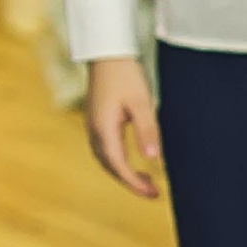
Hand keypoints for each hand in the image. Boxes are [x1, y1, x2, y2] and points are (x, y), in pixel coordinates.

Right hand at [84, 57, 161, 198]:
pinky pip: (104, 149)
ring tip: (146, 180)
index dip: (135, 183)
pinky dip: (117, 160)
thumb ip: (147, 130)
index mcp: (104, 129)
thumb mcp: (141, 102)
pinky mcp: (96, 119)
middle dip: (130, 182)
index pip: (119, 165)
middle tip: (153, 193)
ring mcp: (93, 124)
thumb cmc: (126, 74)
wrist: (107, 51)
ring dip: (123, 172)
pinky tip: (131, 159)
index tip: (154, 195)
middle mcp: (94, 130)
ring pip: (105, 158)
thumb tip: (152, 158)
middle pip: (110, 166)